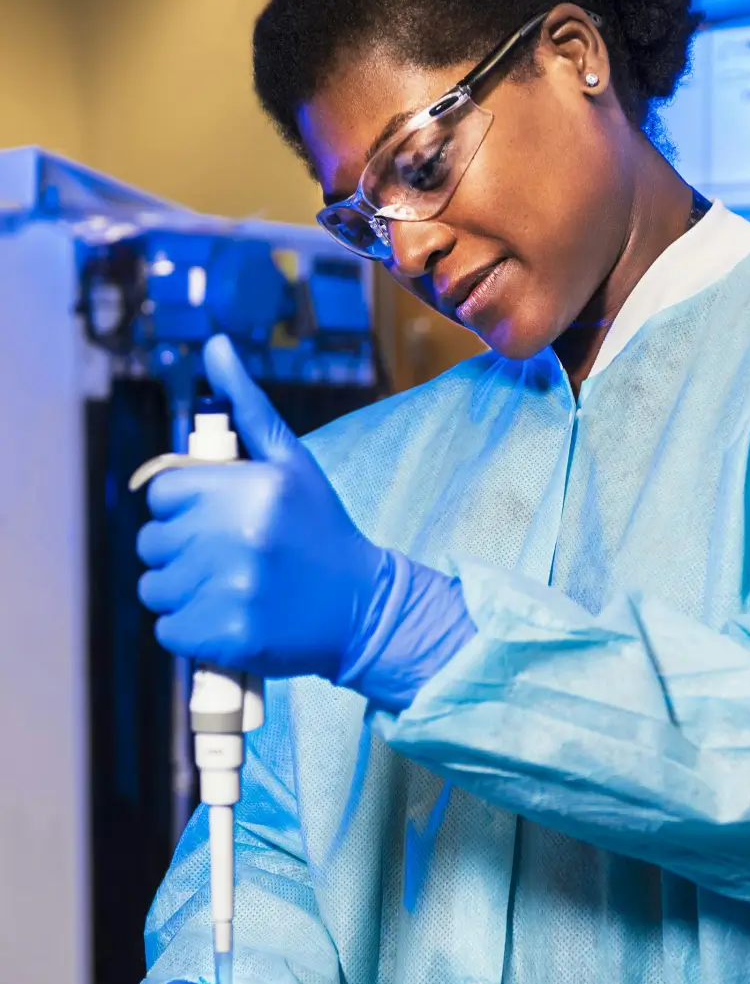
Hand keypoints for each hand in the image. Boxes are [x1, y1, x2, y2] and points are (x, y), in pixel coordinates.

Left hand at [136, 335, 388, 679]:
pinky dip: (189, 631)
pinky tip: (226, 618)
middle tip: (226, 559)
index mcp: (250, 489)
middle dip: (179, 550)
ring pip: (155, 588)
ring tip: (226, 589)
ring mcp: (233, 590)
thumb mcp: (291, 463)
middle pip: (152, 542)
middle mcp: (240, 537)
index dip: (182, 508)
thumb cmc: (321, 531)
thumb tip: (216, 346)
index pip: (162, 493)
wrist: (364, 608)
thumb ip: (247, 407)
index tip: (215, 522)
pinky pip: (168, 630)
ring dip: (180, 592)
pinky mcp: (228, 637)